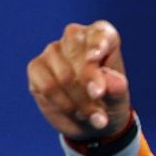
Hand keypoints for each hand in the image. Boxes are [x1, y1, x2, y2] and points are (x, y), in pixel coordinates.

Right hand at [27, 20, 130, 140]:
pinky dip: (62, 103)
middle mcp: (75, 39)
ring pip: (63, 74)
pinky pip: (47, 86)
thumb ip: (118, 89)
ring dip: (79, 101)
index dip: (97, 43)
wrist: (92, 122)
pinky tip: (75, 113)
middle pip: (77, 52)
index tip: (95, 58)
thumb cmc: (110, 102)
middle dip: (88, 81)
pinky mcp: (36, 68)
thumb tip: (112, 81)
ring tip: (92, 117)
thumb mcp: (119, 100)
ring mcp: (53, 51)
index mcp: (102, 37)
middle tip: (99, 105)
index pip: (100, 33)